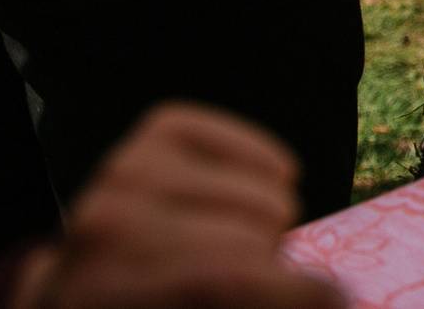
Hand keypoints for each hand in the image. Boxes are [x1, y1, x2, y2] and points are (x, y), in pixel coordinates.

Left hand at [10, 103, 338, 308]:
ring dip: (266, 231)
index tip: (337, 301)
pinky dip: (270, 173)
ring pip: (266, 197)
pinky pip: (251, 145)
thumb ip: (249, 296)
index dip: (298, 293)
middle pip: (253, 240)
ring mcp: (123, 171)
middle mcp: (100, 227)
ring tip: (231, 253)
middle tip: (241, 286)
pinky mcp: (154, 132)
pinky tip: (256, 198)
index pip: (225, 278)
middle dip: (270, 271)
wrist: (86, 289)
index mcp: (99, 293)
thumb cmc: (156, 306)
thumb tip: (335, 294)